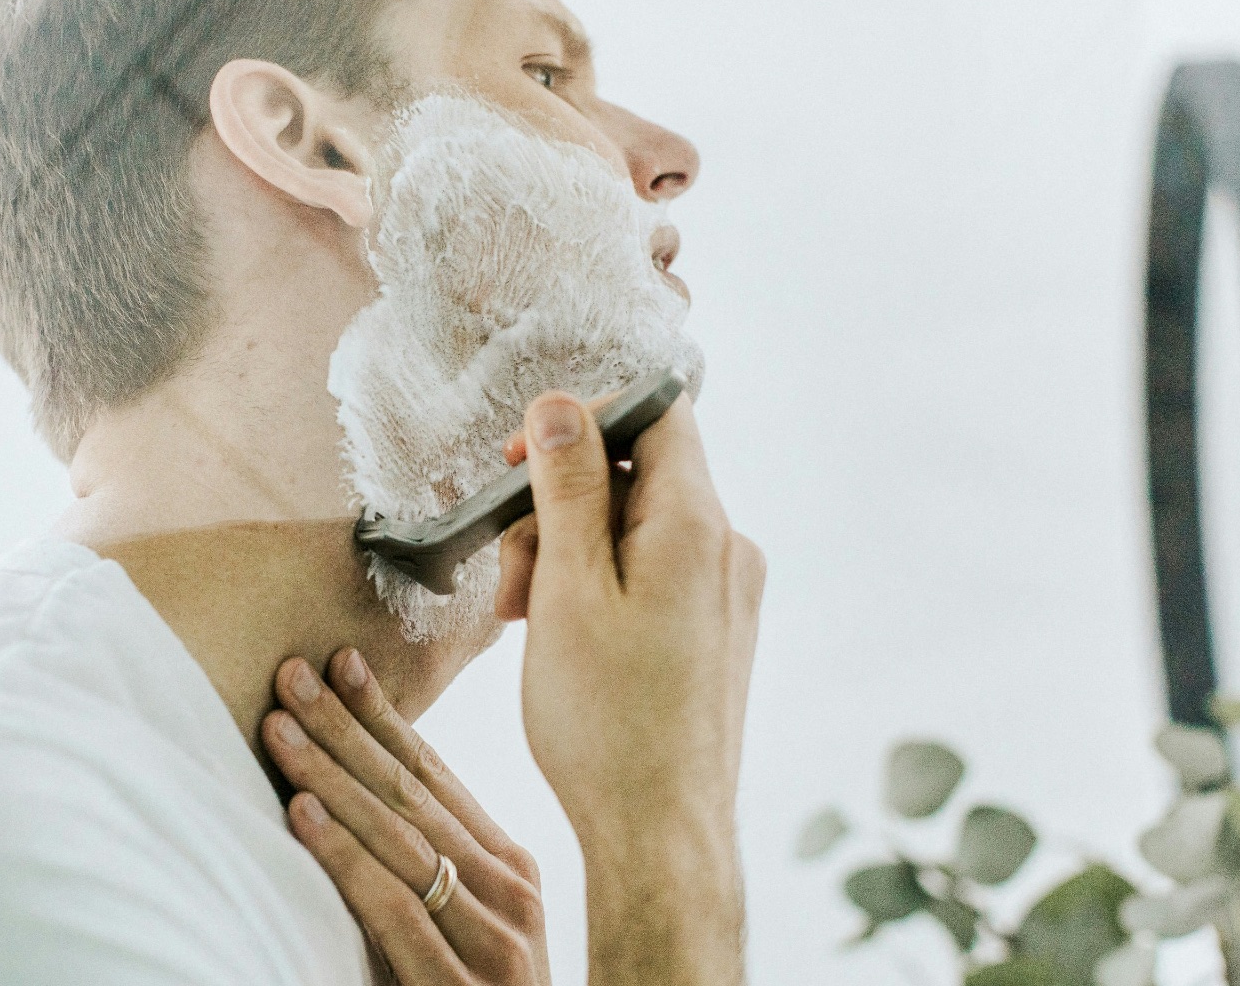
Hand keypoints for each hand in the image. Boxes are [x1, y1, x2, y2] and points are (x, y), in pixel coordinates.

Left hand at [264, 649, 550, 985]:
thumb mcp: (463, 926)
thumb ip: (429, 870)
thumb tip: (356, 798)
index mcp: (511, 868)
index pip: (435, 776)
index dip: (383, 717)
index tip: (338, 661)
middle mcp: (511, 892)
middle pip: (411, 794)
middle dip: (345, 729)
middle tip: (289, 674)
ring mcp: (494, 941)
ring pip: (399, 840)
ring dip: (331, 778)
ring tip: (279, 729)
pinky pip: (393, 910)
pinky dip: (344, 859)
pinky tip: (301, 816)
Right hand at [511, 391, 762, 985]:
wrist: (660, 833)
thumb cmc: (607, 723)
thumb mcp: (568, 589)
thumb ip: (567, 488)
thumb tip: (560, 405)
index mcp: (696, 525)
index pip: (655, 410)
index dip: (582, 418)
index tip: (519, 463)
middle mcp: (726, 548)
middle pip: (635, 473)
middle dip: (559, 505)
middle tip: (513, 575)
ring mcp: (725, 592)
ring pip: (634, 529)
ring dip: (568, 553)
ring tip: (527, 619)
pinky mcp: (713, 630)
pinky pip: (650, 575)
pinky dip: (598, 589)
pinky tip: (562, 638)